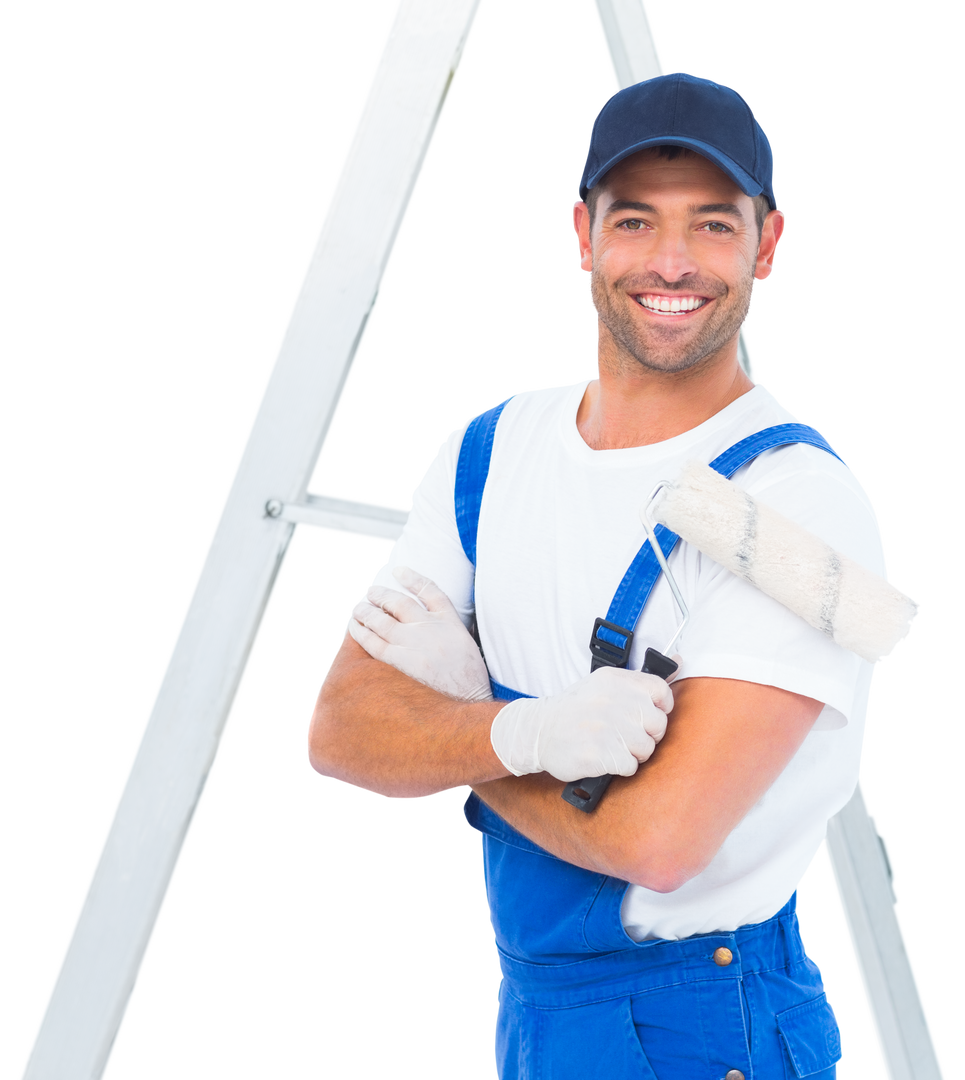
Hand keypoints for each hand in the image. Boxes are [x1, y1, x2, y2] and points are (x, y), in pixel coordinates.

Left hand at [347, 566, 492, 702]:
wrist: (470, 704)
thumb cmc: (470, 683)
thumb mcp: (469, 647)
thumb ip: (450, 631)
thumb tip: (432, 626)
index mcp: (451, 623)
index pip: (431, 592)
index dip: (413, 579)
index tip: (398, 570)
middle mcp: (432, 628)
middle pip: (400, 603)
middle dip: (382, 595)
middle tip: (370, 592)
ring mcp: (416, 643)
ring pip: (383, 621)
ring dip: (366, 612)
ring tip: (357, 609)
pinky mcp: (403, 661)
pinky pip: (375, 643)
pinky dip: (362, 633)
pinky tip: (354, 628)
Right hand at [489, 666, 672, 780]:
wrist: (537, 731)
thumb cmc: (575, 710)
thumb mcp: (603, 684)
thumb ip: (639, 679)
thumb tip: (682, 660)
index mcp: (617, 680)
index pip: (662, 693)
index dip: (658, 710)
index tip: (643, 716)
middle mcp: (614, 700)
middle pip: (658, 725)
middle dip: (644, 735)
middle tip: (622, 735)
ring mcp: (607, 727)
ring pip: (646, 749)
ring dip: (630, 753)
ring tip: (609, 746)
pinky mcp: (600, 753)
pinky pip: (630, 766)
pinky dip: (618, 767)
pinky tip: (602, 757)